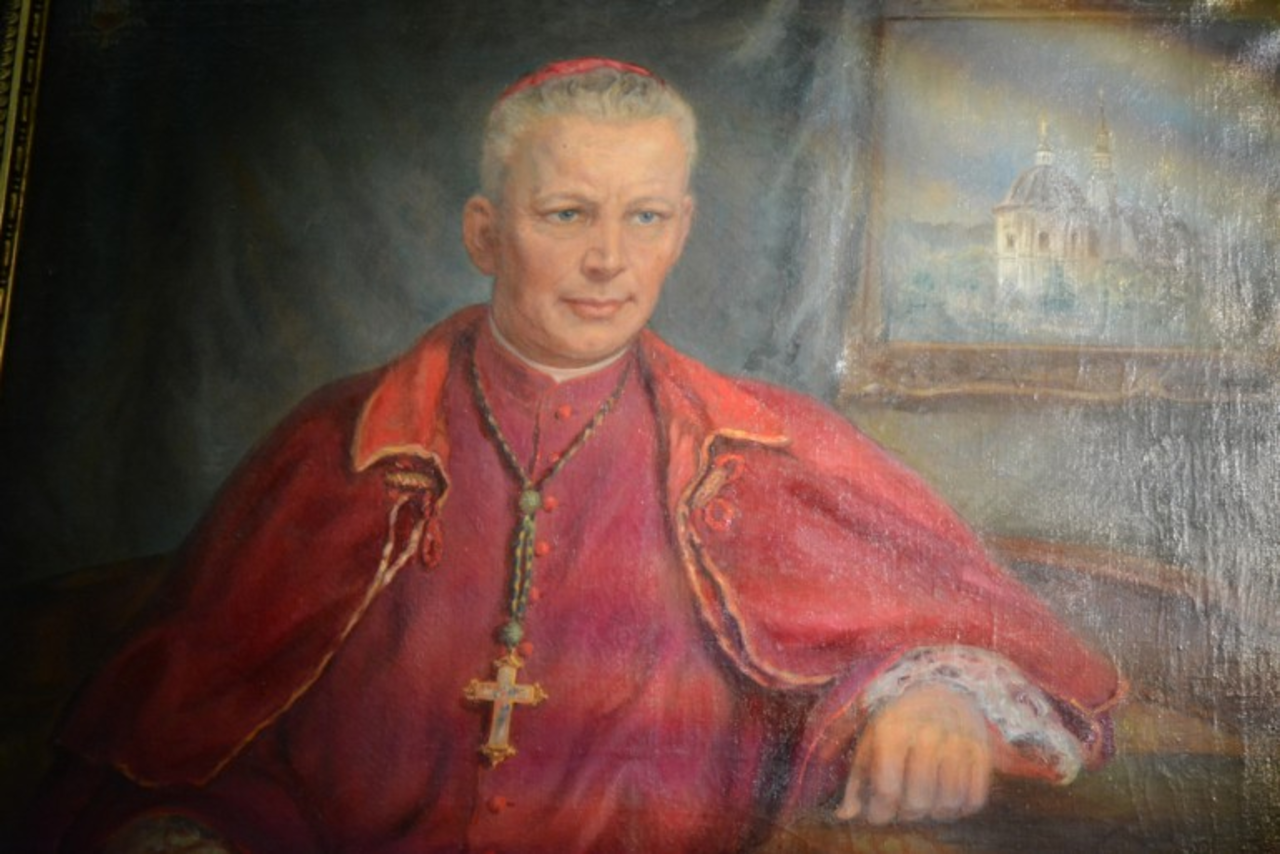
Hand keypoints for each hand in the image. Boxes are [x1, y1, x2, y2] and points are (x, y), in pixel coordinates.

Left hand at [835, 683, 992, 824]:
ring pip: (947, 804)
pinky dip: (959, 808)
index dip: (879, 813)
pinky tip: (946, 796)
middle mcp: (928, 736)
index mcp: (893, 731)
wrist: (943, 690)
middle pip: (918, 802)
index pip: (887, 791)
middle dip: (906, 813)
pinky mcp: (981, 752)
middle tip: (902, 805)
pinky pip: (974, 800)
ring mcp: (958, 744)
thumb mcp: (871, 741)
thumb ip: (857, 780)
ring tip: (924, 800)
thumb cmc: (899, 721)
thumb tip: (845, 815)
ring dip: (933, 812)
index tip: (877, 813)